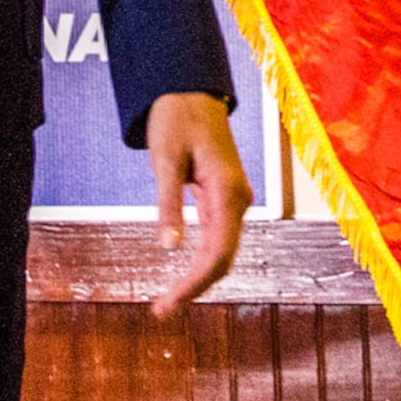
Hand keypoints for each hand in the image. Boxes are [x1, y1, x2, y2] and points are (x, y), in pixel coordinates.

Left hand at [143, 90, 251, 316]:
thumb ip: (168, 204)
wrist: (191, 90)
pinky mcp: (225, 197)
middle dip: (195, 287)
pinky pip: (218, 237)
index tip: (168, 304)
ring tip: (168, 301)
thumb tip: (168, 248)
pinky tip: (184, 276)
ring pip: (222, 251)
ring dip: (198, 278)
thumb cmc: (176, 119)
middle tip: (161, 310)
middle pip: (223, 258)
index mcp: (227, 191)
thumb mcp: (165, 159)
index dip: (194, 284)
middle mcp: (238, 199)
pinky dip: (201, 260)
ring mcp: (234, 199)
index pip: (217, 253)